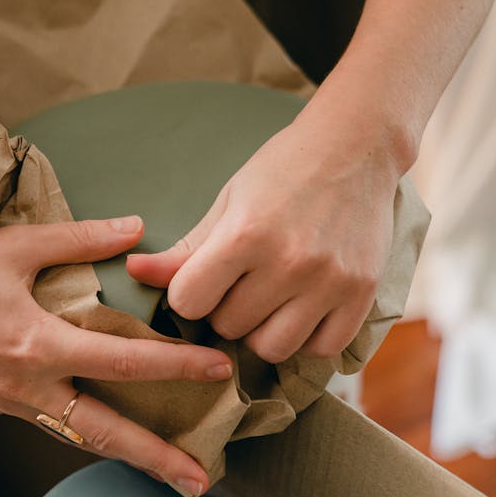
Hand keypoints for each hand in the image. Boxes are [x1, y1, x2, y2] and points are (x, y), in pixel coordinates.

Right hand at [0, 216, 233, 496]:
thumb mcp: (17, 246)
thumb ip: (81, 240)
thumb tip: (135, 230)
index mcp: (39, 346)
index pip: (125, 364)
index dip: (177, 368)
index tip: (218, 371)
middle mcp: (28, 387)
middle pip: (106, 433)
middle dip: (156, 460)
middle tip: (200, 481)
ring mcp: (8, 403)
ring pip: (76, 436)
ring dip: (122, 453)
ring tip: (164, 469)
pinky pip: (47, 422)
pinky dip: (81, 429)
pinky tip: (102, 428)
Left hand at [126, 112, 398, 364]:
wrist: (355, 147)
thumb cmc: (282, 172)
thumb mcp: (227, 203)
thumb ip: (183, 249)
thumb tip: (133, 273)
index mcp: (246, 234)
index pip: (189, 302)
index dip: (187, 295)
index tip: (200, 279)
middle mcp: (289, 262)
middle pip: (229, 326)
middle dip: (225, 310)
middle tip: (240, 282)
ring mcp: (330, 281)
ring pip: (272, 348)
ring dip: (261, 331)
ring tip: (268, 299)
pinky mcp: (362, 293)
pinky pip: (322, 349)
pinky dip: (306, 338)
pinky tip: (301, 309)